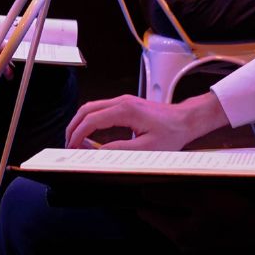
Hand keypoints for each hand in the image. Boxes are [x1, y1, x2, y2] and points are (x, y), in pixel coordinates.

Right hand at [65, 92, 226, 150]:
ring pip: (91, 108)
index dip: (78, 135)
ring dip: (80, 123)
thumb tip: (100, 153)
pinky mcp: (124, 104)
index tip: (72, 148)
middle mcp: (120, 102)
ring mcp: (122, 101)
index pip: (91, 120)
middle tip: (69, 145)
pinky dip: (89, 121)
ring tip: (76, 141)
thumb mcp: (148, 148)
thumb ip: (121, 149)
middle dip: (73, 127)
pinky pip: (99, 109)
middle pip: (86, 110)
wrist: (185, 120)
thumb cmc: (172, 133)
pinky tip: (90, 134)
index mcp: (125, 110)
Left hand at [135, 186, 254, 253]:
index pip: (148, 214)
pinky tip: (200, 195)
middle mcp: (185, 243)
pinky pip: (193, 221)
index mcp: (179, 234)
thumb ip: (170, 195)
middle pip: (163, 217)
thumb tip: (143, 193)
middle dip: (162, 199)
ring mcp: (199, 244)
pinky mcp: (212, 239)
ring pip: (179, 218)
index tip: (141, 180)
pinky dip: (193, 209)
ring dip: (179, 202)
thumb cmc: (236, 212)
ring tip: (181, 182)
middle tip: (161, 177)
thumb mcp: (201, 197)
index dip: (144, 196)